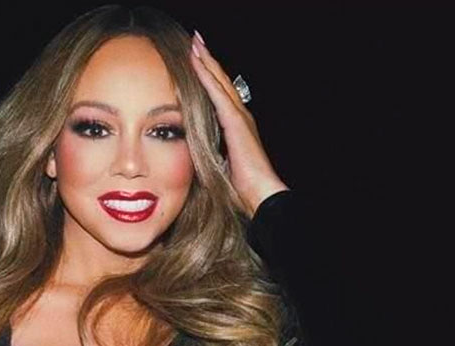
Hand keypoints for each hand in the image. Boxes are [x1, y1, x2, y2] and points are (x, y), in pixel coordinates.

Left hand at [189, 30, 289, 216]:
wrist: (259, 194)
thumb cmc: (242, 187)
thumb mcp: (220, 165)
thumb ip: (210, 153)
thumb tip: (194, 153)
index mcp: (235, 126)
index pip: (220, 95)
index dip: (209, 77)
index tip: (196, 61)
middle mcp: (239, 117)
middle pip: (221, 82)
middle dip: (208, 61)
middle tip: (195, 42)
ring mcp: (239, 117)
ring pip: (220, 82)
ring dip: (207, 61)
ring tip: (195, 43)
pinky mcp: (235, 122)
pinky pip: (217, 93)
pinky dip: (206, 76)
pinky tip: (196, 62)